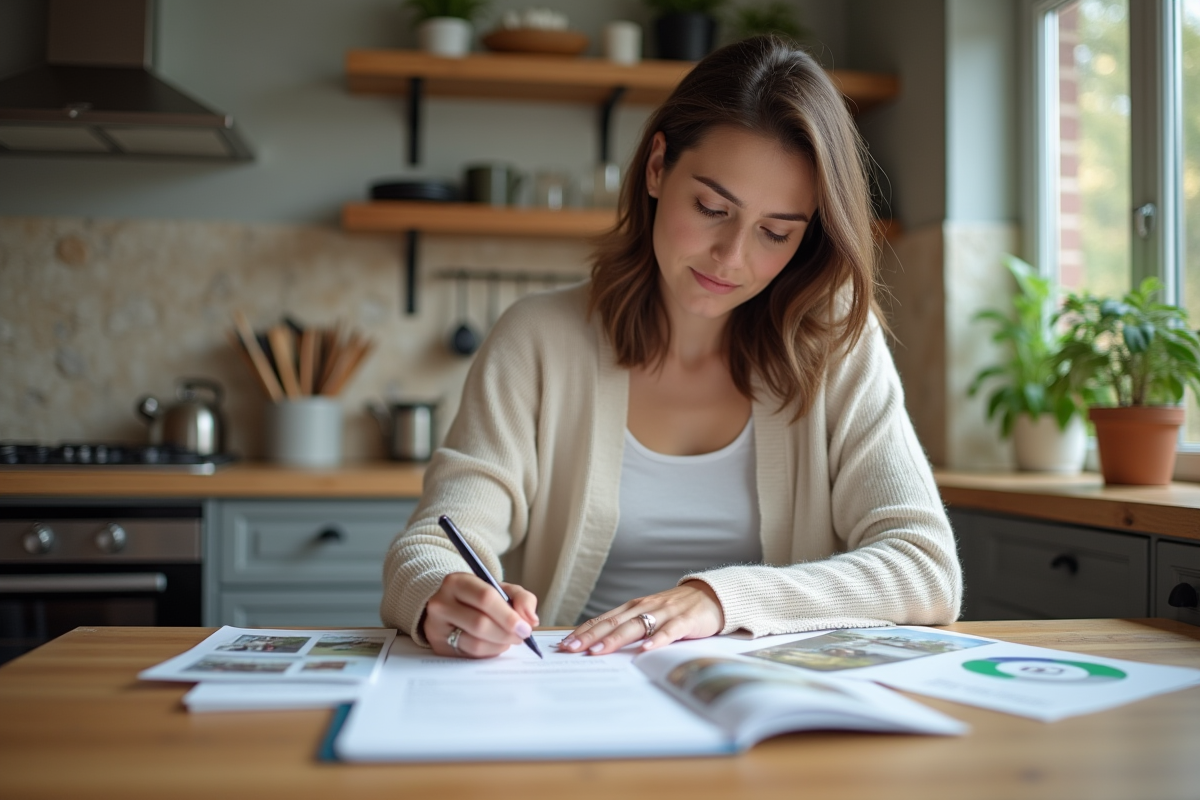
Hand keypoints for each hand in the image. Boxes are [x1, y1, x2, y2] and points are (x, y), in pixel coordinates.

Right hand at [422, 572, 538, 657]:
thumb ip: (522, 598)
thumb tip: (531, 620)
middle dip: (506, 633)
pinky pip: (470, 655)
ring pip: (475, 643)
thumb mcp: (501, 589)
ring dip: (499, 645)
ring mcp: (436, 627)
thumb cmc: (479, 597)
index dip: (508, 615)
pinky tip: (495, 645)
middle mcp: (441, 603)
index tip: (525, 627)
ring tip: (509, 640)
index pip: (485, 598)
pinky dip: (489, 652)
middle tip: (521, 636)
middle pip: (480, 623)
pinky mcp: (438, 646)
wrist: (450, 606)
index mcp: (457, 582)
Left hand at [556, 581, 723, 655]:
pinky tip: (645, 650)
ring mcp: (665, 612)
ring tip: (598, 651)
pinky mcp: (685, 620)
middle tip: (571, 649)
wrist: (711, 596)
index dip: (584, 632)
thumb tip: (601, 645)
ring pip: (636, 626)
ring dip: (615, 639)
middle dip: (590, 636)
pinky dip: (657, 640)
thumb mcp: (649, 616)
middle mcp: (645, 607)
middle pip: (613, 622)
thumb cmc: (676, 610)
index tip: (565, 644)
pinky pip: (669, 631)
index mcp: (634, 607)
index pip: (603, 619)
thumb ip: (629, 628)